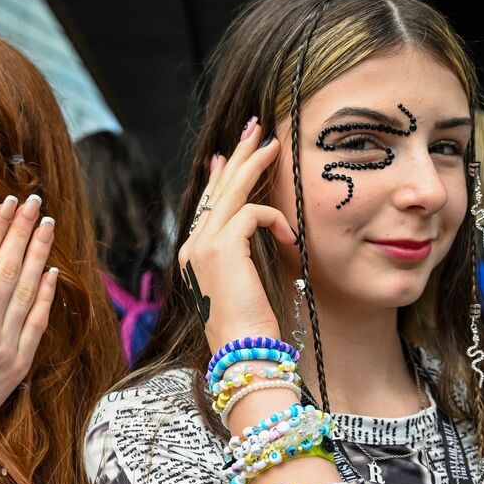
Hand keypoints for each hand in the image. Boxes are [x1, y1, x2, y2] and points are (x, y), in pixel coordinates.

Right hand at [0, 194, 57, 429]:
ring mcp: (5, 346)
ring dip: (39, 253)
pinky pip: (37, 322)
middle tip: (35, 203)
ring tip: (48, 226)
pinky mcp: (19, 364)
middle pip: (8, 266)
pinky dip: (46, 295)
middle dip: (22, 230)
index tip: (8, 203)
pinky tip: (52, 271)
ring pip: (27, 289)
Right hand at [178, 118, 297, 353]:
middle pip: (217, 189)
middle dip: (237, 155)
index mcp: (195, 255)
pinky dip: (276, 220)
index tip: (229, 156)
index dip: (221, 176)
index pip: (207, 204)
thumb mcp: (246, 284)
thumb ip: (245, 254)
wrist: (243, 353)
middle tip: (254, 129)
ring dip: (255, 164)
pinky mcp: (222, 247)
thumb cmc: (250, 328)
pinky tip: (290, 236)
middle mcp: (193, 245)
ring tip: (274, 144)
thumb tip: (256, 226)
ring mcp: (203, 245)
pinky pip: (253, 213)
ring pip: (231, 191)